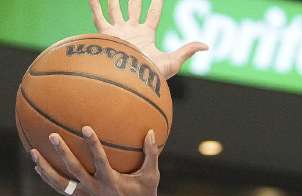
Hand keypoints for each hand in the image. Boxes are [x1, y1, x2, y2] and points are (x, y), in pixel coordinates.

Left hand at [30, 128, 161, 195]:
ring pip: (60, 184)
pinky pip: (61, 189)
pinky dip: (49, 178)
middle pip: (74, 170)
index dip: (92, 145)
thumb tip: (152, 132)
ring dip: (45, 168)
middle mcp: (96, 190)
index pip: (100, 161)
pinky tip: (38, 167)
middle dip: (62, 153)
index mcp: (111, 183)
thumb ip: (151, 153)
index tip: (85, 128)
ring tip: (33, 153)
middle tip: (52, 136)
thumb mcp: (151, 176)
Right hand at [89, 0, 206, 79]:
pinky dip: (95, 6)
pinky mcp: (105, 35)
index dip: (156, 3)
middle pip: (133, 8)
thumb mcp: (172, 61)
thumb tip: (207, 46)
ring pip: (115, 9)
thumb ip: (187, 51)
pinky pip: (98, 17)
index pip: (152, 14)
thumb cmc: (150, 73)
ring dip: (113, 0)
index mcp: (146, 35)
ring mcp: (117, 32)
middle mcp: (131, 31)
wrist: (129, 80)